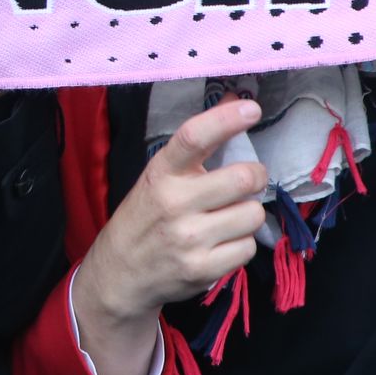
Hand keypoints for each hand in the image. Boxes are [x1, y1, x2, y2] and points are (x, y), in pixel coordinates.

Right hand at [70, 99, 265, 374]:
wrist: (120, 273)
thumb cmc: (146, 216)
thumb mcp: (159, 177)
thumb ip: (196, 147)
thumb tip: (236, 101)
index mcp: (160, 173)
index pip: (193, 137)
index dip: (226, 119)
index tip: (251, 109)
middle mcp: (173, 202)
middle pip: (243, 178)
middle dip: (255, 177)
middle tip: (247, 181)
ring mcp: (189, 238)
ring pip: (253, 214)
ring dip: (247, 214)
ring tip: (226, 219)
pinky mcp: (202, 268)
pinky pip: (248, 248)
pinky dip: (240, 245)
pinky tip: (220, 244)